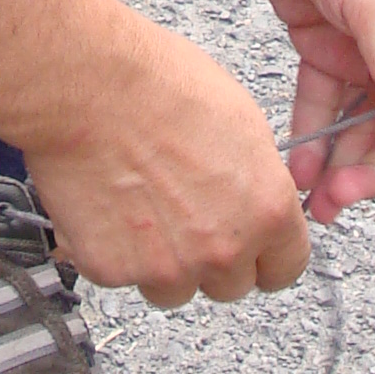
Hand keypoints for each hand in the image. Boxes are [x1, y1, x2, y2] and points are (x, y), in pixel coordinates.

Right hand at [14, 2, 311, 310]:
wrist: (88, 85)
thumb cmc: (157, 85)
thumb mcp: (241, 122)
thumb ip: (254, 181)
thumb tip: (250, 200)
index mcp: (266, 209)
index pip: (285, 267)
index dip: (265, 255)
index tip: (252, 250)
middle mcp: (223, 248)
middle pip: (230, 284)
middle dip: (210, 257)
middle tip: (183, 214)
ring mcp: (168, 267)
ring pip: (174, 288)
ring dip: (161, 260)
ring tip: (140, 205)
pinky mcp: (114, 270)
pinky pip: (121, 276)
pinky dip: (112, 249)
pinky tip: (107, 204)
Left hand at [241, 0, 374, 220]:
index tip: (360, 187)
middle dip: (363, 168)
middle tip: (328, 204)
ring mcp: (361, 46)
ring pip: (355, 121)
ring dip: (335, 159)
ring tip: (309, 199)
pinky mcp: (322, 41)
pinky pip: (321, 101)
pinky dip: (311, 133)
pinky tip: (296, 164)